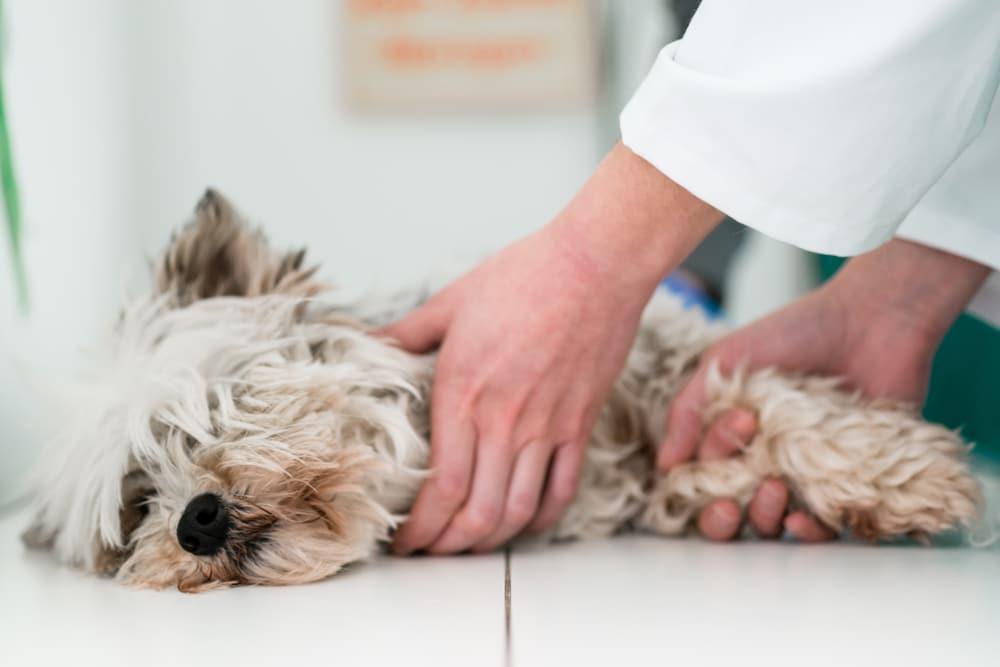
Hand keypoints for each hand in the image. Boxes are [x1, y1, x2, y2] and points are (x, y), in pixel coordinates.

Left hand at [383, 144, 720, 554]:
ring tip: (470, 545)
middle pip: (477, 512)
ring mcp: (547, 427)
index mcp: (463, 392)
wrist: (595, 263)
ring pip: (519, 511)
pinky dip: (543, 518)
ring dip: (491, 540)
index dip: (420, 527)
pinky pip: (563, 488)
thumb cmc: (523, 275)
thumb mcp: (451, 301)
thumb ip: (406, 333)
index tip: (405, 541)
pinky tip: (525, 522)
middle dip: (448, 546)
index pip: (440, 486)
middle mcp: (503, 420)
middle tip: (431, 553)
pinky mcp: (581, 423)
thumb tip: (368, 343)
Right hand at [661, 239, 988, 541]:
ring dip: (763, 519)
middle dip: (719, 519)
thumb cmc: (793, 333)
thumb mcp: (721, 362)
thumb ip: (686, 410)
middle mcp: (763, 461)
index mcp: (729, 437)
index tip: (731, 435)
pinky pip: (824, 527)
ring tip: (775, 488)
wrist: (869, 322)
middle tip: (728, 504)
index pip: (701, 477)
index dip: (701, 476)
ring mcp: (804, 475)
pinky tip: (801, 519)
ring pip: (771, 524)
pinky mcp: (848, 483)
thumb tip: (664, 465)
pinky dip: (809, 533)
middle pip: (730, 513)